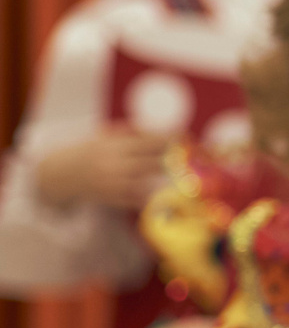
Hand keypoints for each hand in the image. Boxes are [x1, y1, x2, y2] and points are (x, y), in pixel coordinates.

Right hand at [35, 126, 170, 210]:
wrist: (62, 173)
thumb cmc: (89, 151)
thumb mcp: (104, 135)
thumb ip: (130, 131)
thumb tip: (158, 127)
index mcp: (114, 147)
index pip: (149, 143)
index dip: (169, 140)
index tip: (183, 138)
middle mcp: (115, 166)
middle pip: (154, 164)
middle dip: (172, 161)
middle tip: (187, 158)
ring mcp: (114, 185)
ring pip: (148, 184)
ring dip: (165, 180)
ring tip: (181, 175)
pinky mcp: (112, 199)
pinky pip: (138, 200)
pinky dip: (152, 197)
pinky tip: (164, 194)